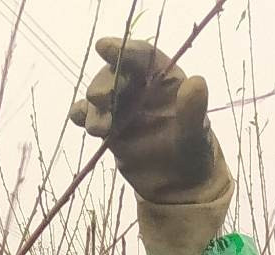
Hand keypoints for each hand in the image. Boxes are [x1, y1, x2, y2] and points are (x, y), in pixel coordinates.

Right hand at [69, 37, 232, 254]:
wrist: (179, 187)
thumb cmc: (193, 155)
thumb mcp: (196, 135)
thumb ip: (193, 110)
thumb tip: (196, 81)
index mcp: (166, 80)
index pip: (144, 57)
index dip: (124, 49)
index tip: (103, 47)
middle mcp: (141, 88)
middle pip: (116, 74)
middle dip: (105, 84)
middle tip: (100, 100)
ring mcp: (123, 107)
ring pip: (101, 95)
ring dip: (94, 108)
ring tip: (99, 130)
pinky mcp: (109, 126)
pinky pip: (90, 114)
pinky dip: (81, 114)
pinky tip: (78, 119)